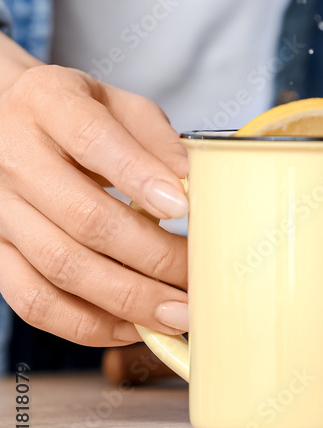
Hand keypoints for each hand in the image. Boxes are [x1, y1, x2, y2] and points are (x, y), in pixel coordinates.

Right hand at [0, 65, 189, 345]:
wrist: (1, 120)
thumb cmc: (71, 113)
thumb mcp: (113, 102)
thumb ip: (152, 135)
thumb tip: (190, 180)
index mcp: (48, 104)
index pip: (92, 139)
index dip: (139, 175)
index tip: (184, 208)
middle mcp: (15, 157)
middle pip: (83, 216)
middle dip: (150, 256)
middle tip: (197, 279)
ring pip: (60, 266)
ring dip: (126, 299)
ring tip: (176, 313)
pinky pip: (33, 300)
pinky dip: (86, 324)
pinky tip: (131, 326)